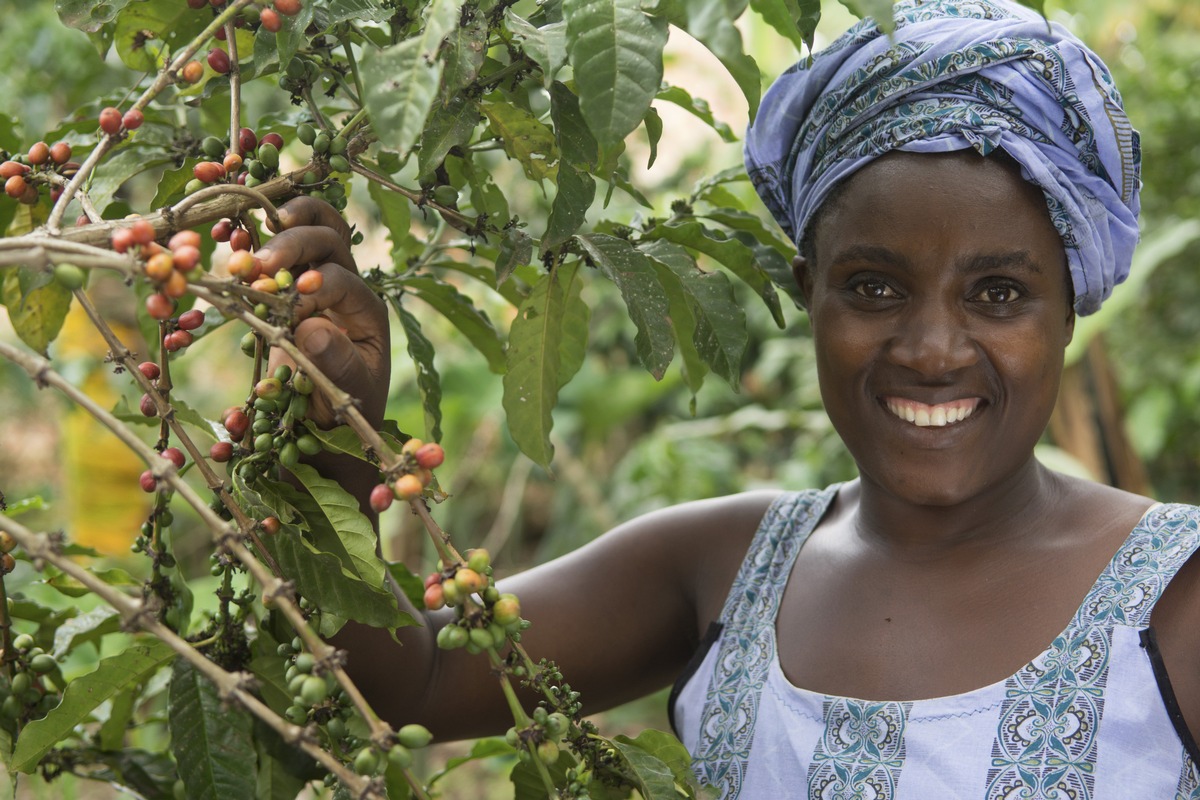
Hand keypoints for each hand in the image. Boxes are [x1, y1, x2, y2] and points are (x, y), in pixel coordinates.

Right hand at [255, 197, 389, 430]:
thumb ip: (337, 364)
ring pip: (311, 228)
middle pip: (329, 239)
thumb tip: (312, 328)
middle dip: (295, 244)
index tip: (289, 310)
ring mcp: (317, 278)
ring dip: (281, 226)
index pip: (342, 281)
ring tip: (251, 236)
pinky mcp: (287, 283)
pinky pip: (279, 245)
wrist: (325, 414)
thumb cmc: (343, 405)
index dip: (315, 288)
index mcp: (367, 310)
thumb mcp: (349, 392)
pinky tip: (234, 236)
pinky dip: (257, 234)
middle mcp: (346, 286)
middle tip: (261, 264)